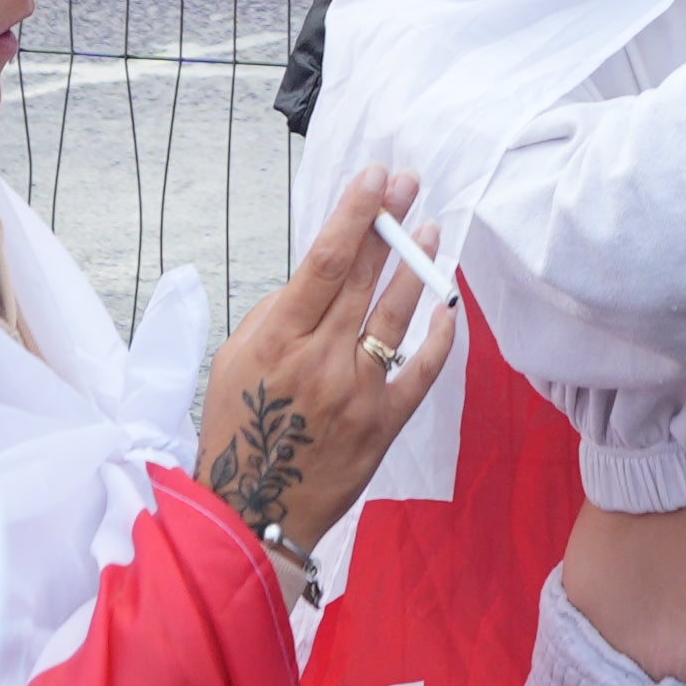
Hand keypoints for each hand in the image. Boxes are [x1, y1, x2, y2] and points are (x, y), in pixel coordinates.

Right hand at [201, 166, 450, 550]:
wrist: (253, 508)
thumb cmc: (240, 425)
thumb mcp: (236, 358)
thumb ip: (278, 312)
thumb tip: (325, 272)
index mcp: (278, 339)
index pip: (325, 261)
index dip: (354, 213)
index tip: (374, 176)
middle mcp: (320, 360)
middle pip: (363, 278)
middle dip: (388, 224)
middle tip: (407, 183)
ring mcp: (356, 393)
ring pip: (395, 316)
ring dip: (414, 268)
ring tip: (430, 230)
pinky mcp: (383, 424)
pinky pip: (420, 373)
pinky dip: (438, 339)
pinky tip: (448, 307)